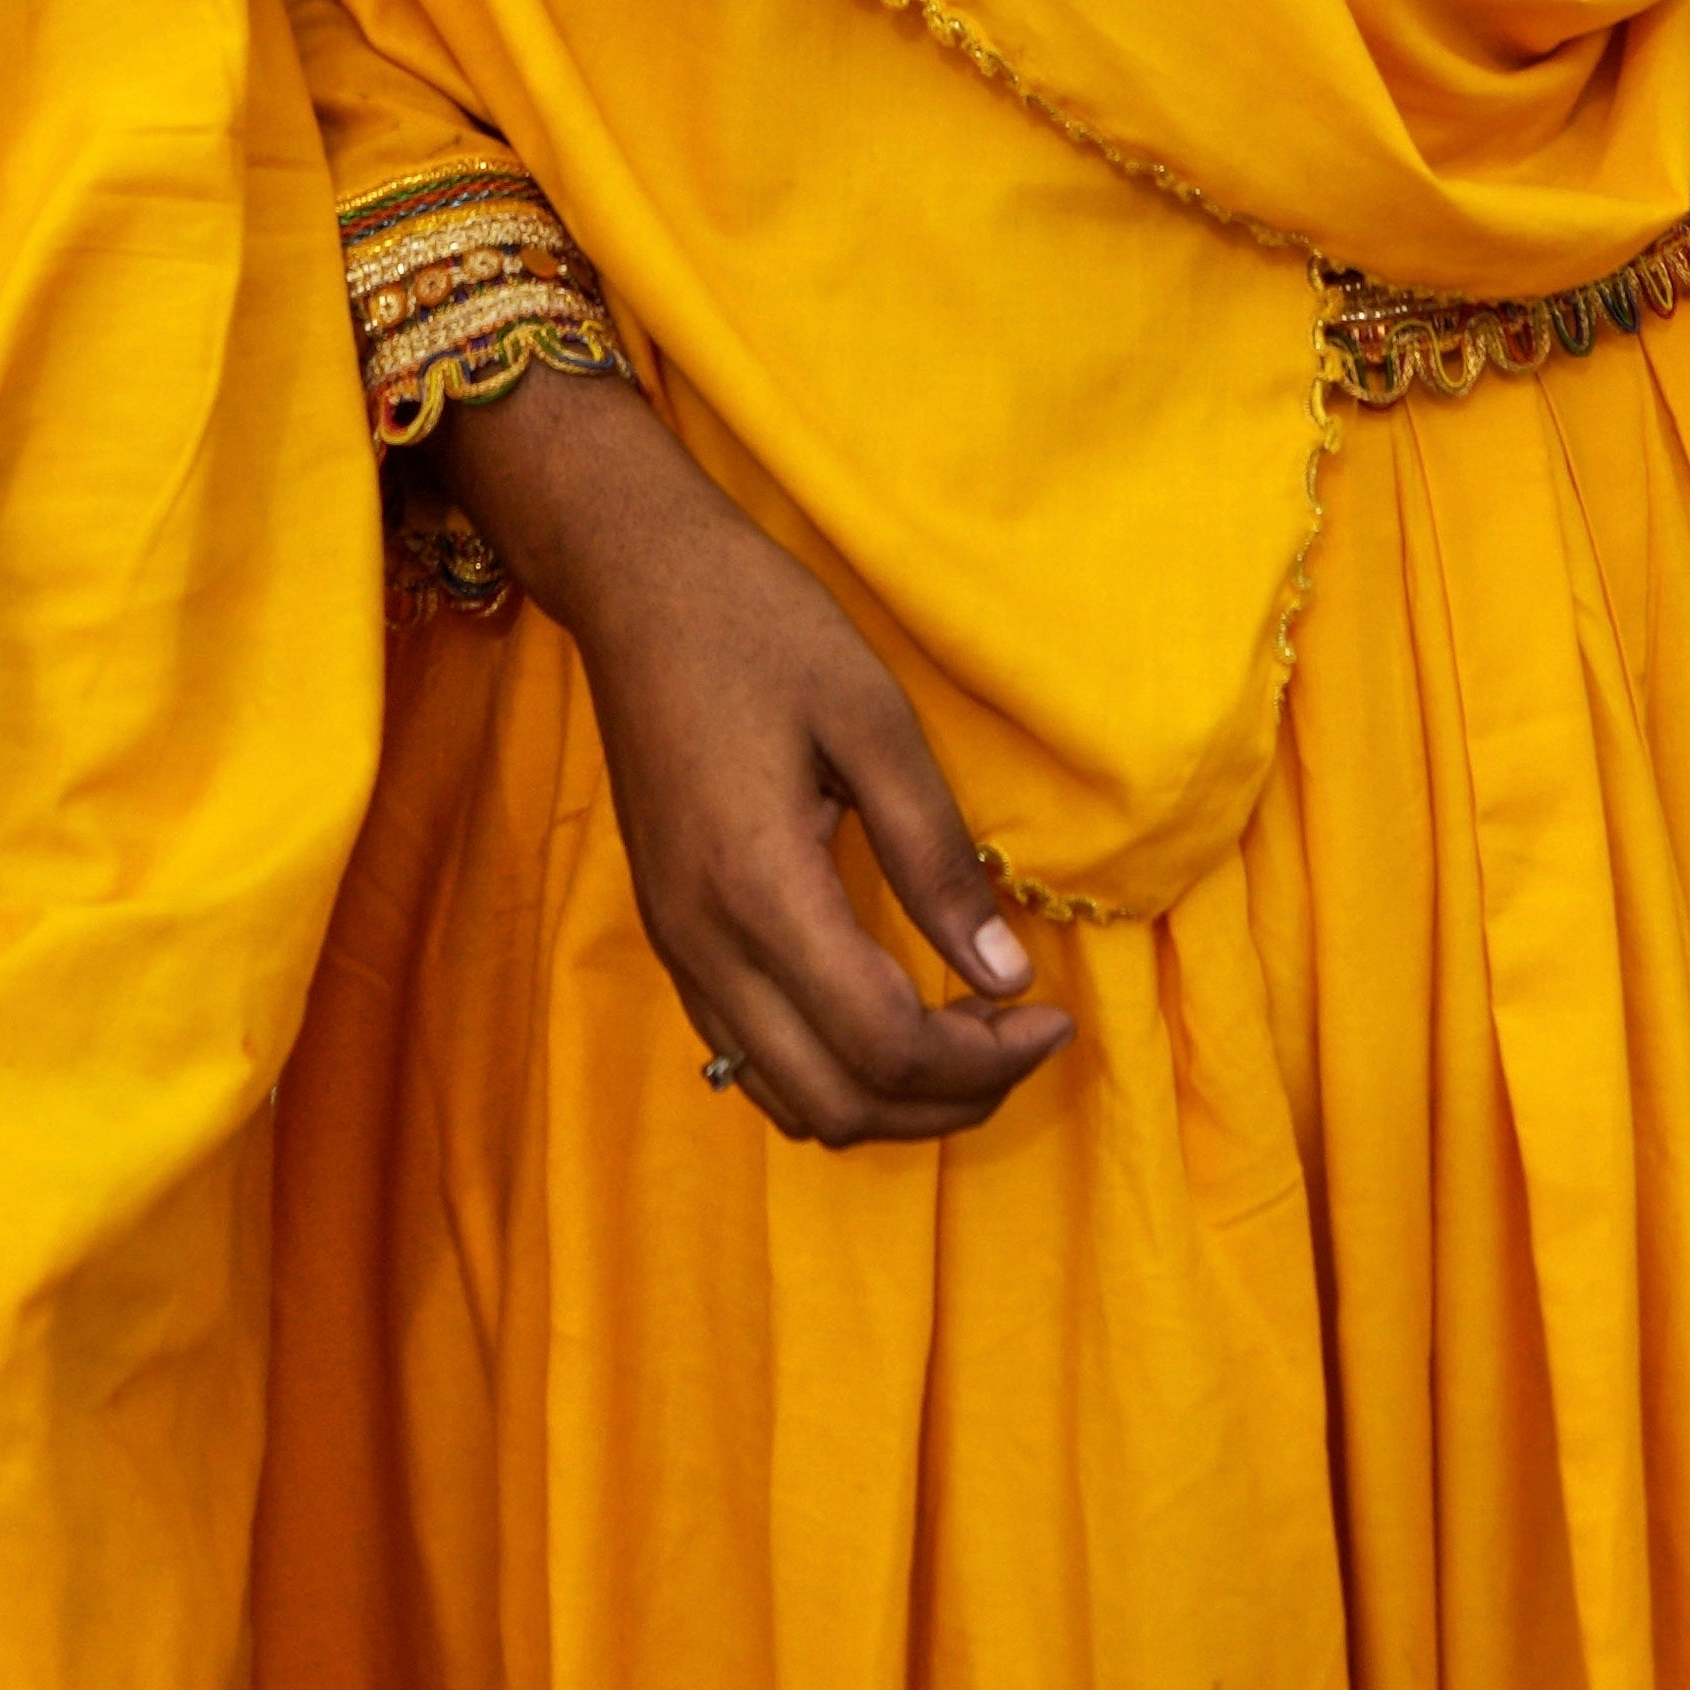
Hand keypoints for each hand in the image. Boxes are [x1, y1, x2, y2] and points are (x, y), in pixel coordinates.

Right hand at [443, 376, 1075, 1144]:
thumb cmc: (761, 629)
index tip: (1052, 1019)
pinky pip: (751, 1056)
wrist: (637, 586)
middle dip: (948, 1098)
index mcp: (760, 890)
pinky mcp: (671, 934)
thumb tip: (1001, 973)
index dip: (983, 1060)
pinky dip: (833, 1069)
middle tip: (1024, 1041)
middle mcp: (705, 944)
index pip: (883, 1044)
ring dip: (889, 1098)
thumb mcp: (873, 721)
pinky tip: (890, 1014)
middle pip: (837, 1103)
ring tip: (969, 1040)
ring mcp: (677, 947)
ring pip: (789, 1098)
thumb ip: (936, 855)